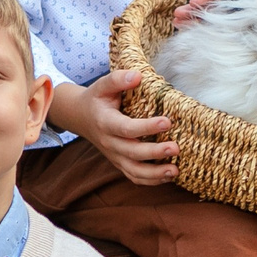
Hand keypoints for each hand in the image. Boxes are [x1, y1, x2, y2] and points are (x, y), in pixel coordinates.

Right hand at [47, 68, 176, 185]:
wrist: (81, 117)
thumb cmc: (96, 99)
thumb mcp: (102, 85)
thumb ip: (118, 79)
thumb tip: (138, 76)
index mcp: (105, 122)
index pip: (126, 128)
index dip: (146, 127)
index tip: (167, 121)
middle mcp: (109, 142)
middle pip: (132, 152)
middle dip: (154, 152)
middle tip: (176, 148)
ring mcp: (114, 156)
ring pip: (133, 170)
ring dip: (154, 174)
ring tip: (174, 171)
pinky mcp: (119, 163)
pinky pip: (133, 177)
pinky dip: (150, 180)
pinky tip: (168, 176)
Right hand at [171, 0, 256, 25]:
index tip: (193, 3)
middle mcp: (233, 8)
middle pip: (209, 6)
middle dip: (192, 10)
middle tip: (178, 15)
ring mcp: (231, 22)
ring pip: (207, 19)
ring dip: (191, 19)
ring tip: (176, 24)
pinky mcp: (230, 36)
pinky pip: (212, 31)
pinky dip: (198, 30)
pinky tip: (185, 31)